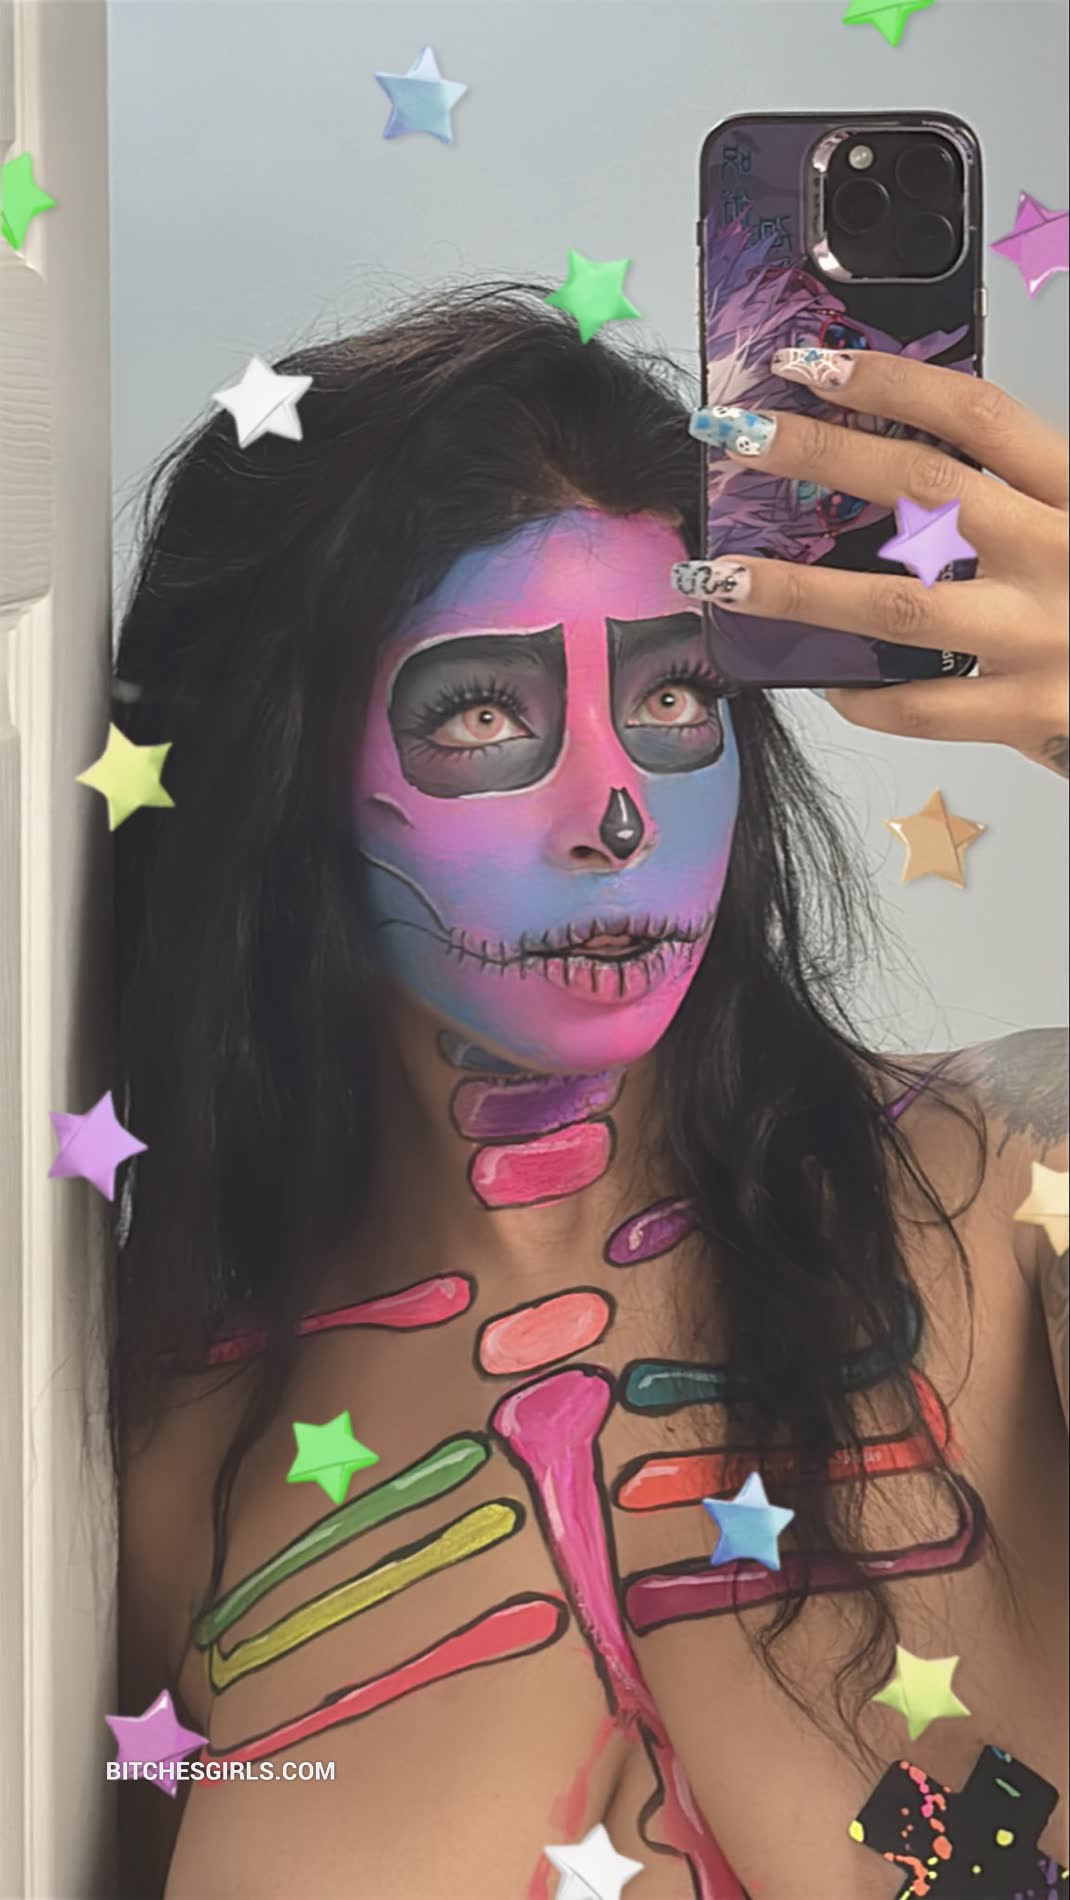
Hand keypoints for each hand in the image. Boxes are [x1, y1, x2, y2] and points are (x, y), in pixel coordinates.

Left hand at [687, 351, 1068, 778]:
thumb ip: (1028, 497)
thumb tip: (921, 482)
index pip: (976, 413)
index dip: (888, 379)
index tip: (810, 363)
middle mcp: (1061, 551)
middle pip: (919, 487)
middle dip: (814, 455)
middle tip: (733, 438)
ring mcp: (1042, 635)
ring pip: (895, 605)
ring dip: (797, 591)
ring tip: (724, 579)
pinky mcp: (1031, 711)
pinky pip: (924, 706)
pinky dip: (866, 698)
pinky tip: (824, 686)